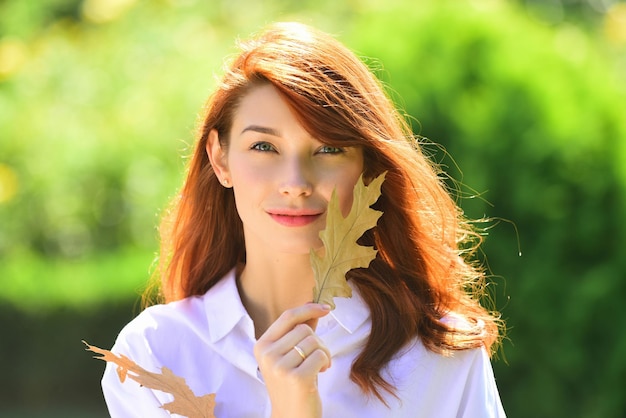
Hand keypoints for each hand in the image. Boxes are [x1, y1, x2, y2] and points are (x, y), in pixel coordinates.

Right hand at [254, 303, 331, 417]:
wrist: (291, 416)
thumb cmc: (293, 384)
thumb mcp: (292, 355)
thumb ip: (299, 332)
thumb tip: (314, 307)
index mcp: (262, 346)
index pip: (287, 317)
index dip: (308, 309)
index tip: (325, 308)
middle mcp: (267, 355)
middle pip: (304, 329)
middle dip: (319, 341)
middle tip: (319, 358)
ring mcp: (280, 367)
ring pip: (314, 341)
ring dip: (324, 352)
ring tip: (320, 367)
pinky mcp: (296, 378)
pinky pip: (321, 355)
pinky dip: (326, 362)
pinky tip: (321, 374)